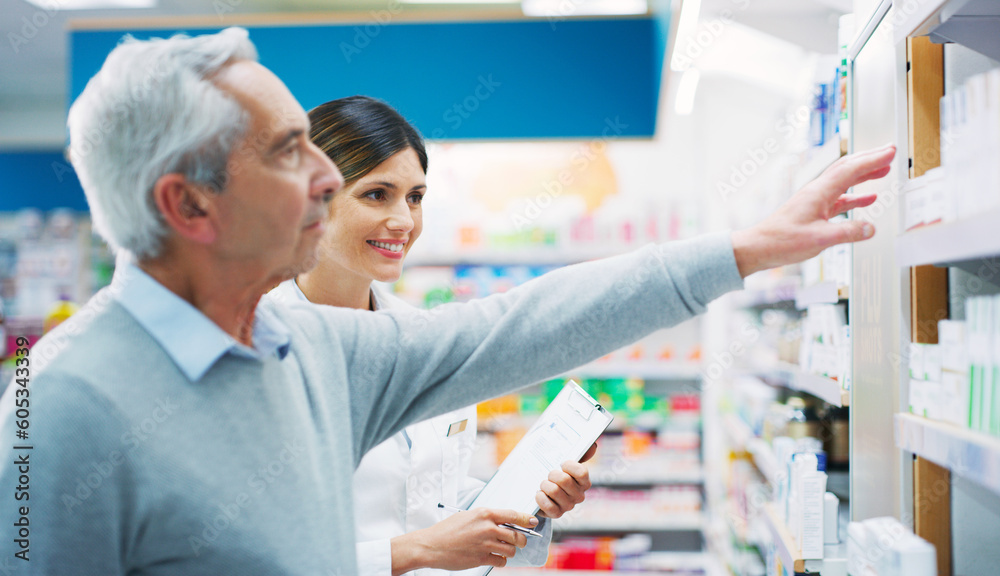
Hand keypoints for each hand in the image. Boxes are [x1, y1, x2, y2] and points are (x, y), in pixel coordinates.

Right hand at [389, 507, 536, 574]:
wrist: (431, 545)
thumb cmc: (447, 530)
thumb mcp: (468, 516)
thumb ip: (486, 518)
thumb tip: (504, 523)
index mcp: (485, 514)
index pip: (514, 515)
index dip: (526, 520)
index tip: (533, 523)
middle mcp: (488, 527)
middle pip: (517, 535)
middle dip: (521, 540)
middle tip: (518, 541)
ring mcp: (485, 544)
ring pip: (511, 550)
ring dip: (510, 551)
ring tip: (502, 549)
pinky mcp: (481, 558)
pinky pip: (501, 561)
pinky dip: (501, 560)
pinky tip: (494, 557)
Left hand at [536, 442, 596, 517]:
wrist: (543, 491)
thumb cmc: (557, 475)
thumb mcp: (566, 464)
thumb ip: (581, 454)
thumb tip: (593, 446)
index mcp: (584, 482)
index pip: (581, 473)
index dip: (569, 466)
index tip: (561, 464)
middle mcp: (579, 495)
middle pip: (565, 480)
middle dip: (552, 474)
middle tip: (549, 475)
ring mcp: (568, 506)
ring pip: (554, 491)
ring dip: (545, 485)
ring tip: (543, 484)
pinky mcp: (557, 514)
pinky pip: (548, 505)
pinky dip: (540, 497)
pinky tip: (539, 493)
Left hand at [731, 144, 894, 276]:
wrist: (759, 247)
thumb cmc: (781, 241)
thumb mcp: (819, 239)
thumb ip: (847, 233)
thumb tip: (871, 228)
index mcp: (819, 192)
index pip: (851, 169)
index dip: (873, 159)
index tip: (890, 151)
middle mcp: (817, 192)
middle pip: (847, 169)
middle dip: (870, 159)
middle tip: (889, 152)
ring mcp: (815, 201)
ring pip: (844, 182)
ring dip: (864, 175)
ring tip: (883, 170)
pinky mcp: (814, 212)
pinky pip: (840, 199)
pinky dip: (855, 196)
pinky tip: (867, 200)